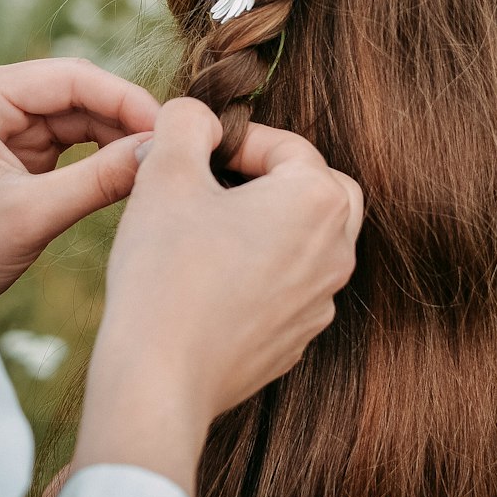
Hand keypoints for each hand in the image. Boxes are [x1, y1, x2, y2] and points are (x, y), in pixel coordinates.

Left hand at [0, 60, 159, 303]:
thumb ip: (100, 179)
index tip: (168, 127)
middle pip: (75, 90)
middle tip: (170, 147)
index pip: (69, 77)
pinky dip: (99, 151)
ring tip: (154, 162)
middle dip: (124, 119)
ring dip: (116, 136)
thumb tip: (161, 150)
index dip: (125, 99)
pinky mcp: (10, 139)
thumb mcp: (32, 216)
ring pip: (77, 112)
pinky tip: (128, 168)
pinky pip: (68, 134)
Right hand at [73, 99, 362, 496]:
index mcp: (317, 201)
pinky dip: (260, 272)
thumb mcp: (166, 174)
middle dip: (271, 179)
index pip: (287, 146)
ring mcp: (320, 302)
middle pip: (319, 190)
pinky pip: (289, 288)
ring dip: (267, 225)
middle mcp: (336, 252)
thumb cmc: (165, 271)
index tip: (194, 155)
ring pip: (308, 241)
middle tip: (216, 185)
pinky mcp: (296, 340)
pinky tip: (208, 281)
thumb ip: (187, 122)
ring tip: (207, 231)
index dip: (235, 141)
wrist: (160, 379)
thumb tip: (200, 116)